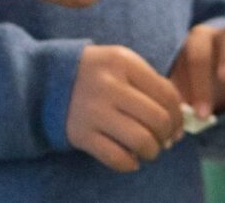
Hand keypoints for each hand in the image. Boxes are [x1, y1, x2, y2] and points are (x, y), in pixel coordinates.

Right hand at [66, 44, 185, 171]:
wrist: (46, 81)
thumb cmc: (95, 73)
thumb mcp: (121, 64)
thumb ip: (149, 83)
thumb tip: (178, 119)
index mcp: (123, 62)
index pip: (166, 93)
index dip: (178, 115)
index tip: (177, 126)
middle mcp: (109, 85)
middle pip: (157, 119)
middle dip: (167, 135)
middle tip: (164, 140)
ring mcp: (94, 110)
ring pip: (141, 140)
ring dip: (152, 151)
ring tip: (149, 150)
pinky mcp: (81, 134)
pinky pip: (117, 158)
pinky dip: (130, 163)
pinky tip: (131, 159)